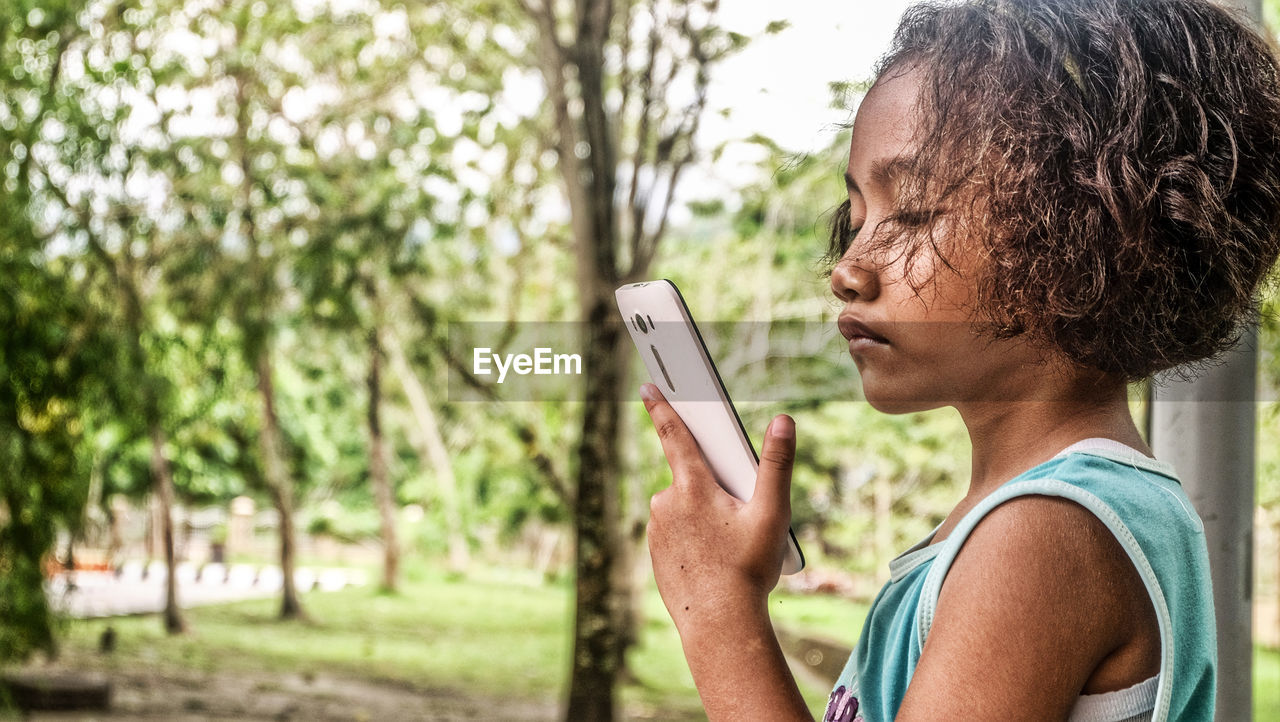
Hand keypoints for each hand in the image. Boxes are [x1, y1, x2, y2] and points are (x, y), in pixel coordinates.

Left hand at [640, 383, 795, 634]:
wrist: (719, 624)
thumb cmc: (746, 569)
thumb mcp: (771, 514)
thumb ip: (776, 464)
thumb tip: (783, 421)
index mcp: (692, 486)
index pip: (673, 435)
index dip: (660, 407)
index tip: (646, 386)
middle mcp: (666, 502)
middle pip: (689, 477)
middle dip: (712, 486)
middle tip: (737, 519)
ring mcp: (656, 529)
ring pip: (682, 506)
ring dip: (702, 514)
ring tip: (727, 545)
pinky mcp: (654, 552)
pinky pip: (674, 532)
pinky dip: (691, 537)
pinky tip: (710, 558)